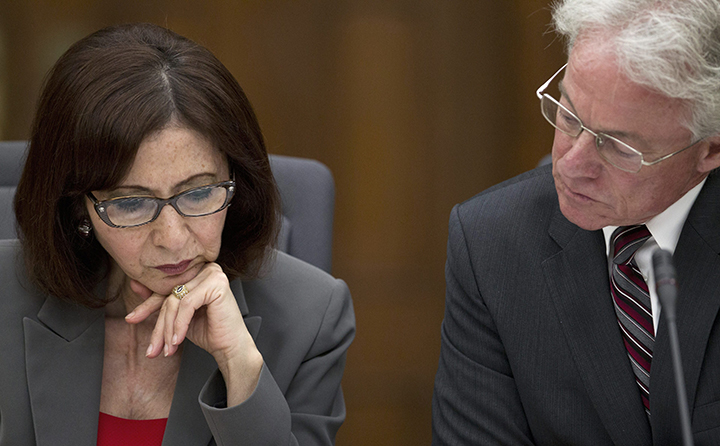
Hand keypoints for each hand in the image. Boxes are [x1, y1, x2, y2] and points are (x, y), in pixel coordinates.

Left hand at [126, 263, 262, 403]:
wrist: (231, 348)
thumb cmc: (209, 331)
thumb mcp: (178, 317)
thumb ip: (161, 300)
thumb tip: (134, 284)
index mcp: (197, 272)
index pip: (166, 288)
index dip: (147, 305)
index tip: (131, 319)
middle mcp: (205, 268)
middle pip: (170, 296)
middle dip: (159, 326)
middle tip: (152, 348)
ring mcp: (212, 274)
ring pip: (175, 301)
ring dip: (168, 329)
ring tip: (167, 349)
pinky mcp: (216, 284)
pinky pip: (187, 304)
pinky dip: (179, 325)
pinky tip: (178, 341)